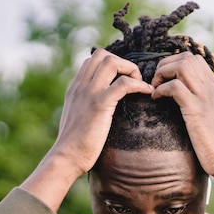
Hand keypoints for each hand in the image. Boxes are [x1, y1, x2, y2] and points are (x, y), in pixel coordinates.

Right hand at [53, 49, 153, 174]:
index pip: (92, 60)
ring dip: (130, 70)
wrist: (66, 158)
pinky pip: (123, 84)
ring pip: (112, 62)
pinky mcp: (99, 104)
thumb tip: (99, 108)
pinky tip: (146, 93)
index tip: (123, 80)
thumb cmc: (74, 145)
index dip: (112, 64)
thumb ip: (85, 107)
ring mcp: (89, 93)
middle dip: (122, 63)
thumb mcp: (77, 118)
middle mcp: (80, 86)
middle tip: (132, 81)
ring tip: (139, 85)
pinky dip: (139, 85)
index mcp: (75, 88)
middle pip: (102, 55)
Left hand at [151, 52, 213, 196]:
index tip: (164, 79)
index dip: (174, 63)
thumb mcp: (213, 117)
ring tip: (156, 89)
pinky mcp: (196, 110)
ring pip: (181, 66)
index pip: (195, 59)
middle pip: (186, 57)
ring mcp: (204, 97)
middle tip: (156, 82)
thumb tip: (188, 102)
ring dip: (163, 74)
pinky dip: (161, 89)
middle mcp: (211, 88)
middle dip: (165, 65)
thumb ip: (203, 104)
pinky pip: (175, 87)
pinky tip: (156, 99)